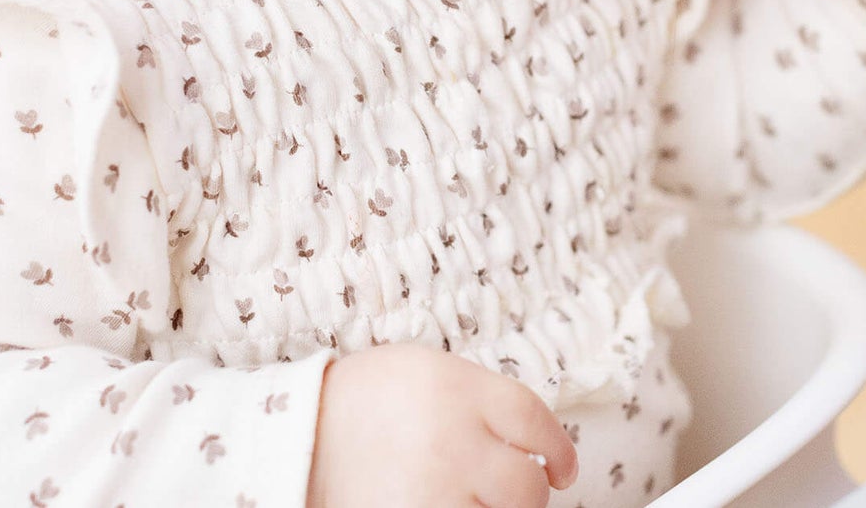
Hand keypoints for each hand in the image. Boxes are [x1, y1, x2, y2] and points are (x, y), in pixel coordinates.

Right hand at [307, 342, 578, 507]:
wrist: (301, 433)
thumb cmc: (373, 398)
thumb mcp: (432, 372)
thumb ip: (482, 400)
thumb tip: (536, 441)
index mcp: (460, 389)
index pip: (534, 421)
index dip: (560, 449)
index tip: (564, 468)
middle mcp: (452, 441)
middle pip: (527, 484)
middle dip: (534, 495)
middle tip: (524, 494)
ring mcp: (432, 491)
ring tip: (481, 502)